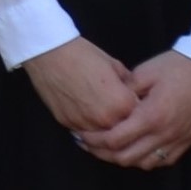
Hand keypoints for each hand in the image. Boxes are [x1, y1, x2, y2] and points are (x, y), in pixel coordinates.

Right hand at [20, 37, 138, 134]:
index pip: (140, 119)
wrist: (50, 52)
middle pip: (122, 132)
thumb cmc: (83, 54)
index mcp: (122, 104)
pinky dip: (87, 128)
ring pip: (102, 138)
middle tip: (118, 112)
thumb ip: (128, 84)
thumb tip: (134, 94)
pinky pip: (83, 133)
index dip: (139, 112)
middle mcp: (105, 119)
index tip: (134, 106)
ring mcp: (85, 124)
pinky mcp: (67, 124)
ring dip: (105, 130)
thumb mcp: (114, 65)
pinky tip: (86, 115)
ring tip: (102, 115)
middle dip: (123, 124)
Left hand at [75, 50, 190, 169]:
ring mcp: (178, 140)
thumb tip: (107, 99)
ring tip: (108, 148)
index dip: (94, 140)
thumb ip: (123, 89)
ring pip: (145, 163)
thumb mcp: (144, 72)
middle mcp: (165, 133)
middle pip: (127, 157)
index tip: (81, 134)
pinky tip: (135, 150)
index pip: (115, 139)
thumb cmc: (177, 66)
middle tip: (88, 144)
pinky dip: (146, 160)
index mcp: (151, 116)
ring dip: (123, 159)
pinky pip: (164, 161)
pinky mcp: (188, 141)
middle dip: (103, 153)